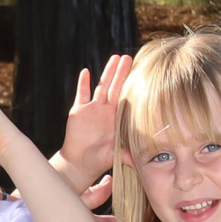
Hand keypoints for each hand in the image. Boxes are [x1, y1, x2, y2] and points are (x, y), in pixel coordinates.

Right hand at [56, 52, 133, 178]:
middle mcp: (106, 111)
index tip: (141, 72)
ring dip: (107, 73)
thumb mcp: (116, 156)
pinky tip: (86, 72)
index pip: (126, 98)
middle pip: (116, 88)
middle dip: (122, 73)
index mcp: (117, 119)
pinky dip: (83, 83)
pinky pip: (81, 95)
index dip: (132, 86)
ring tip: (114, 58)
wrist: (79, 164)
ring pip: (101, 87)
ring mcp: (92, 109)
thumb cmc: (99, 160)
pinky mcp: (78, 112)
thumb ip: (127, 155)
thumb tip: (141, 161)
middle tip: (129, 57)